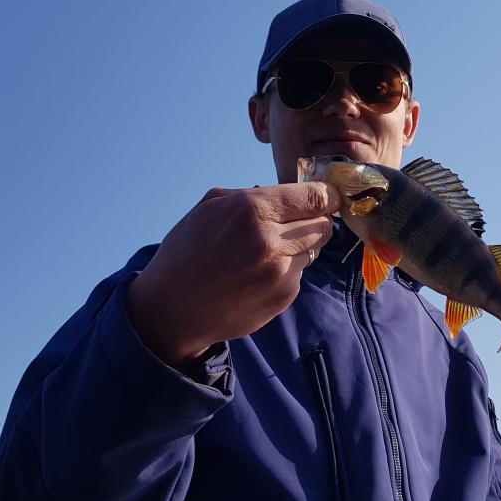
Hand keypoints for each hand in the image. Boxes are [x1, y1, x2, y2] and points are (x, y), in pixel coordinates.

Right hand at [126, 182, 340, 369]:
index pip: (317, 197)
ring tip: (267, 251)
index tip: (328, 197)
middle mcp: (271, 240)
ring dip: (300, 246)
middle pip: (324, 224)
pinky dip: (288, 270)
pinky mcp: (283, 296)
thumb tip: (291, 193)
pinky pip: (300, 273)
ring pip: (315, 249)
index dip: (327, 196)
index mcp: (252, 210)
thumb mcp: (210, 206)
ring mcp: (280, 272)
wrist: (173, 307)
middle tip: (295, 223)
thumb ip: (253, 194)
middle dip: (315, 221)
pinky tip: (258, 274)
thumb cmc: (188, 250)